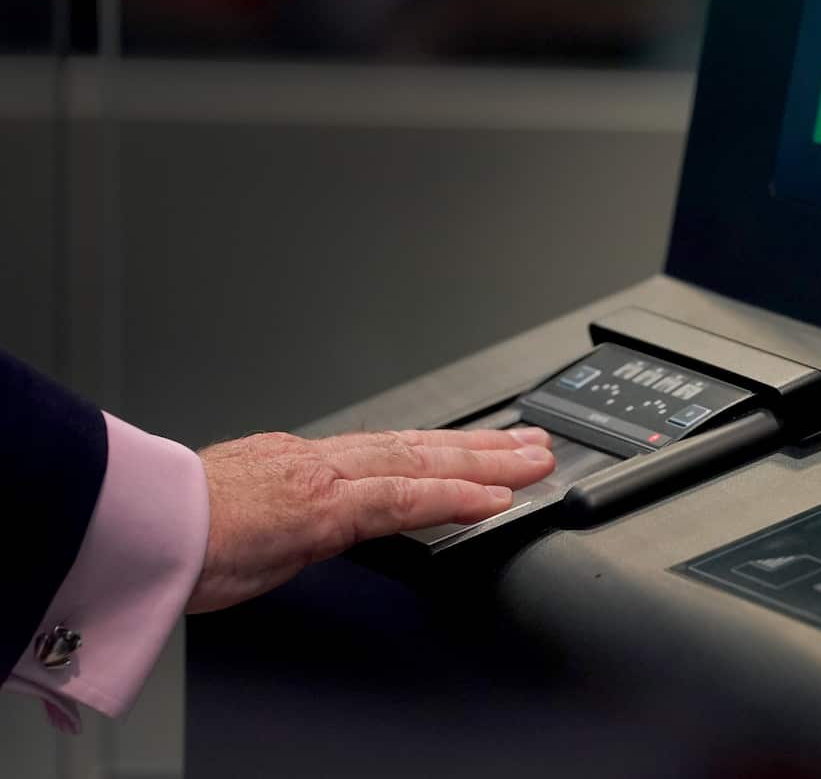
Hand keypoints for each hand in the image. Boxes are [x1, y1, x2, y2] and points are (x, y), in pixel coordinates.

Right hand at [187, 427, 554, 612]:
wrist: (130, 529)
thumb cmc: (170, 533)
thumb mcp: (241, 518)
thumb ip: (282, 517)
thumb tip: (296, 528)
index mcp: (302, 466)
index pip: (390, 452)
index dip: (441, 451)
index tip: (480, 452)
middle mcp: (320, 461)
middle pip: (420, 446)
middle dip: (481, 446)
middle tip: (532, 445)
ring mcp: (324, 479)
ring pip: (423, 462)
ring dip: (485, 463)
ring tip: (533, 462)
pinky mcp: (320, 508)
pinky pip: (402, 500)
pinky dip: (452, 497)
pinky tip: (494, 497)